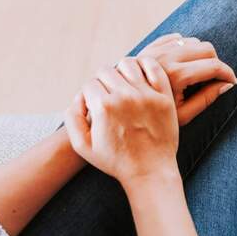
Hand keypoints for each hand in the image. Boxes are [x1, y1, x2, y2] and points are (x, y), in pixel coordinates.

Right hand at [65, 57, 179, 184]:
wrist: (150, 171)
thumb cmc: (115, 161)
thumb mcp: (83, 146)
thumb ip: (72, 118)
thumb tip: (79, 96)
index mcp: (104, 107)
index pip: (89, 84)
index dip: (88, 94)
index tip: (94, 104)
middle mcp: (125, 97)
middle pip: (106, 71)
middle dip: (102, 82)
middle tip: (108, 95)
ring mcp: (147, 95)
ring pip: (128, 64)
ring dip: (121, 71)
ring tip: (122, 84)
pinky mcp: (164, 97)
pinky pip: (154, 67)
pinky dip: (145, 65)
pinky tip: (140, 75)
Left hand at [137, 33, 236, 125]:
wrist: (122, 109)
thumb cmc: (153, 116)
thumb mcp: (182, 115)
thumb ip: (207, 98)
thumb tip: (227, 84)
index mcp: (175, 76)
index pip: (213, 66)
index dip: (228, 74)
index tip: (232, 82)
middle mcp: (166, 57)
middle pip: (206, 48)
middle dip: (216, 63)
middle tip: (213, 80)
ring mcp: (156, 50)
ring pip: (194, 41)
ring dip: (200, 56)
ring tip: (196, 74)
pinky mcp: (150, 46)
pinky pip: (178, 38)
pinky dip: (186, 48)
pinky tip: (183, 64)